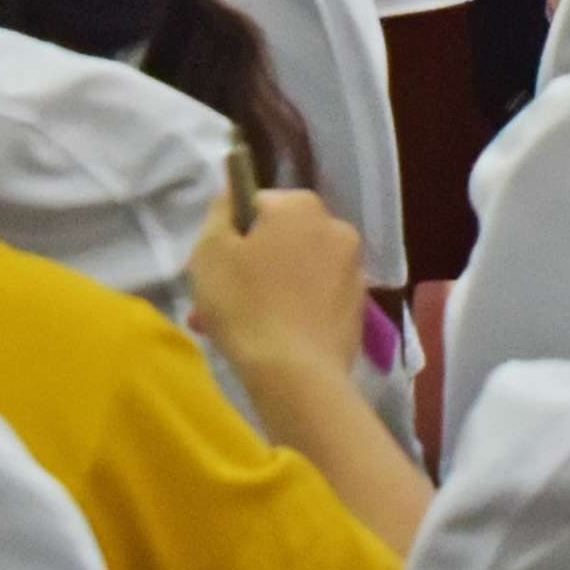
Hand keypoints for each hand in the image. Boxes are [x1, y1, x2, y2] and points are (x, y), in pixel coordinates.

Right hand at [186, 181, 376, 395]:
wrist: (295, 374)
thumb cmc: (245, 304)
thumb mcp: (211, 251)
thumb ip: (220, 213)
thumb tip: (233, 194)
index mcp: (302, 206)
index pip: (256, 206)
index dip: (229, 236)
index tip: (214, 267)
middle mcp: (337, 229)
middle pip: (279, 242)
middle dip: (247, 268)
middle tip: (216, 303)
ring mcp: (353, 271)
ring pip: (295, 274)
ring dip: (265, 293)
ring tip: (234, 329)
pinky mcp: (357, 310)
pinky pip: (314, 302)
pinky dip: (292, 314)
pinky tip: (268, 341)